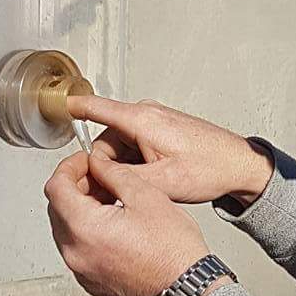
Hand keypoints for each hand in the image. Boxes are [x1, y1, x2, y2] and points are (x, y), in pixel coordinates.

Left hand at [45, 147, 211, 295]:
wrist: (186, 289)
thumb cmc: (173, 251)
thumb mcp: (146, 196)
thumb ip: (114, 174)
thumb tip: (98, 166)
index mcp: (84, 229)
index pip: (56, 188)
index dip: (69, 166)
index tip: (84, 161)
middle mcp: (76, 253)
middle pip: (57, 209)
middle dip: (75, 187)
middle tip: (99, 176)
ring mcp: (82, 271)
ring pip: (66, 229)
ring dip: (80, 209)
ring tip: (109, 199)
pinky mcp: (91, 282)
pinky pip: (78, 249)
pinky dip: (87, 232)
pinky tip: (111, 223)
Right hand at [66, 95, 273, 207]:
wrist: (239, 165)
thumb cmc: (209, 168)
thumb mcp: (161, 181)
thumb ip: (123, 177)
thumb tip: (97, 175)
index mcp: (142, 120)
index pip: (97, 108)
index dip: (74, 108)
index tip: (56, 105)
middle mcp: (147, 115)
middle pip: (106, 140)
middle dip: (107, 166)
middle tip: (121, 190)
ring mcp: (155, 121)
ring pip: (120, 146)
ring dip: (124, 167)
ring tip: (145, 185)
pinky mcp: (162, 129)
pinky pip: (135, 145)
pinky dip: (136, 162)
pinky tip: (152, 179)